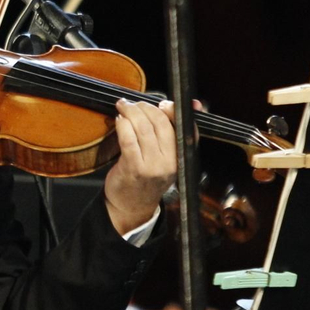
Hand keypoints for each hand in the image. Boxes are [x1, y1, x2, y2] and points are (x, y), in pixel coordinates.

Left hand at [103, 99, 178, 235]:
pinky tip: (119, 120)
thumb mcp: (167, 157)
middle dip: (146, 108)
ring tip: (124, 107)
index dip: (175, 111)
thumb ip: (172, 132)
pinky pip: (128, 139)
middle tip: (134, 103)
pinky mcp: (133, 168)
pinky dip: (122, 125)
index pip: (185, 128)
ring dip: (132, 112)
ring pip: (144, 129)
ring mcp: (152, 166)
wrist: (132, 206)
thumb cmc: (148, 177)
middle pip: (161, 124)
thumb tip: (190, 103)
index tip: (164, 103)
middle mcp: (170, 162)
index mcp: (182, 157)